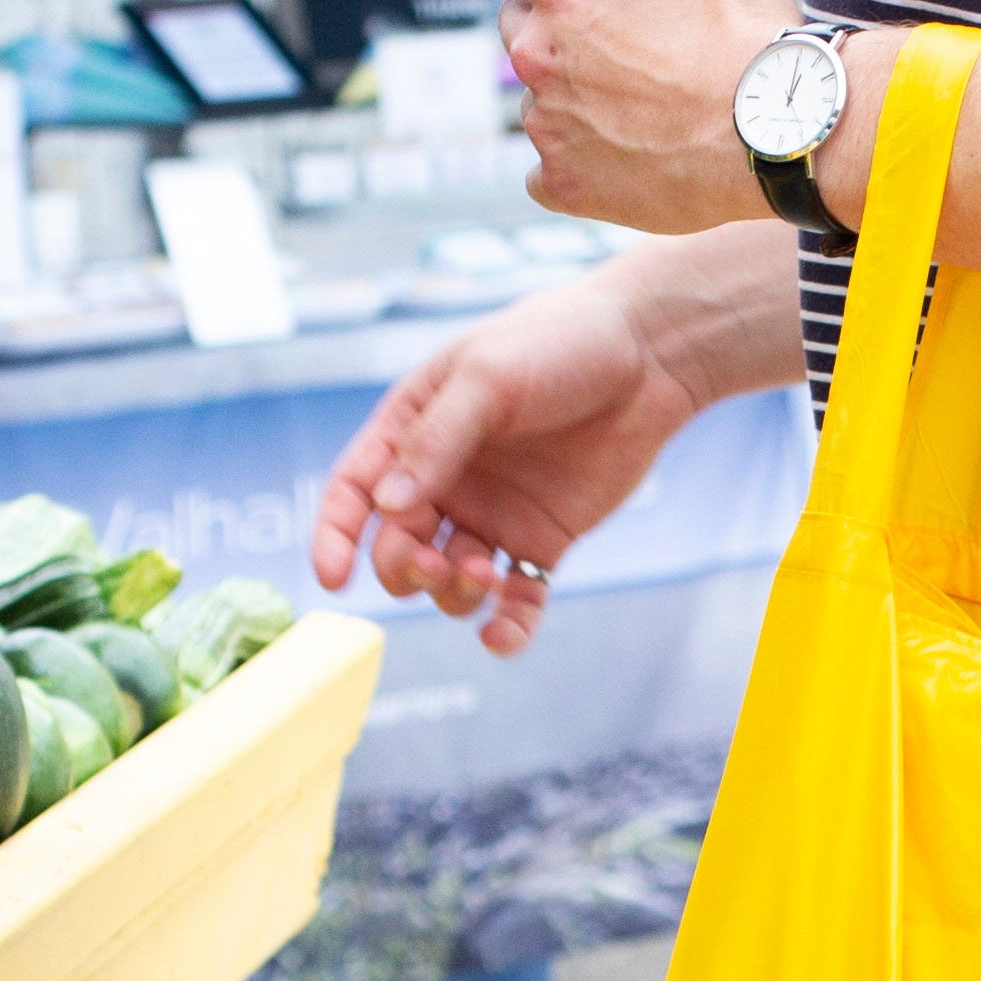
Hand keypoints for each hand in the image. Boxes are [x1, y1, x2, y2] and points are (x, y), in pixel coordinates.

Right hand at [310, 274, 714, 654]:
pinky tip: (502, 638)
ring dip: (454, 593)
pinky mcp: (542, 542)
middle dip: (405, 568)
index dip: (335, 536)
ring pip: (449, 582)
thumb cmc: (558, 343)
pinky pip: (515, 599)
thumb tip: (386, 506)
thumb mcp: (487, 377)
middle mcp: (446, 480)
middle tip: (439, 563)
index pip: (355, 491)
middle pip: (398, 548)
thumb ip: (437, 440)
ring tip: (486, 574)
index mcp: (414, 431)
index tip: (332, 579)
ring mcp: (493, 515)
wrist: (648, 353)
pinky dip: (506, 627)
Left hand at [483, 0, 805, 234]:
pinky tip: (625, 150)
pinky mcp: (565, 185)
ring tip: (644, 94)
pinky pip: (543, 171)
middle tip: (626, 32)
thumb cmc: (747, 20)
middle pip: (517, 23)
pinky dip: (573, 160)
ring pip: (537, 97)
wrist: (781, 128)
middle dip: (557, 19)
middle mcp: (537, 52)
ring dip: (572, 90)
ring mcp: (547, 123)